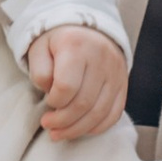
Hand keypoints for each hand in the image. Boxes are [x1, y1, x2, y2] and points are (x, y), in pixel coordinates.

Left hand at [28, 25, 127, 142]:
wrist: (85, 27)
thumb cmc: (58, 41)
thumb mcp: (39, 48)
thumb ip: (40, 71)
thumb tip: (52, 94)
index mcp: (76, 46)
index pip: (67, 86)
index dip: (54, 102)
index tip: (47, 103)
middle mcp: (101, 58)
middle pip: (84, 103)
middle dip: (63, 121)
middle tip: (48, 126)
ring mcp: (115, 72)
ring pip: (100, 113)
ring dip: (78, 129)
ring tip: (60, 133)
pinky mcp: (123, 83)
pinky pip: (114, 113)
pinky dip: (97, 127)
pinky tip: (81, 129)